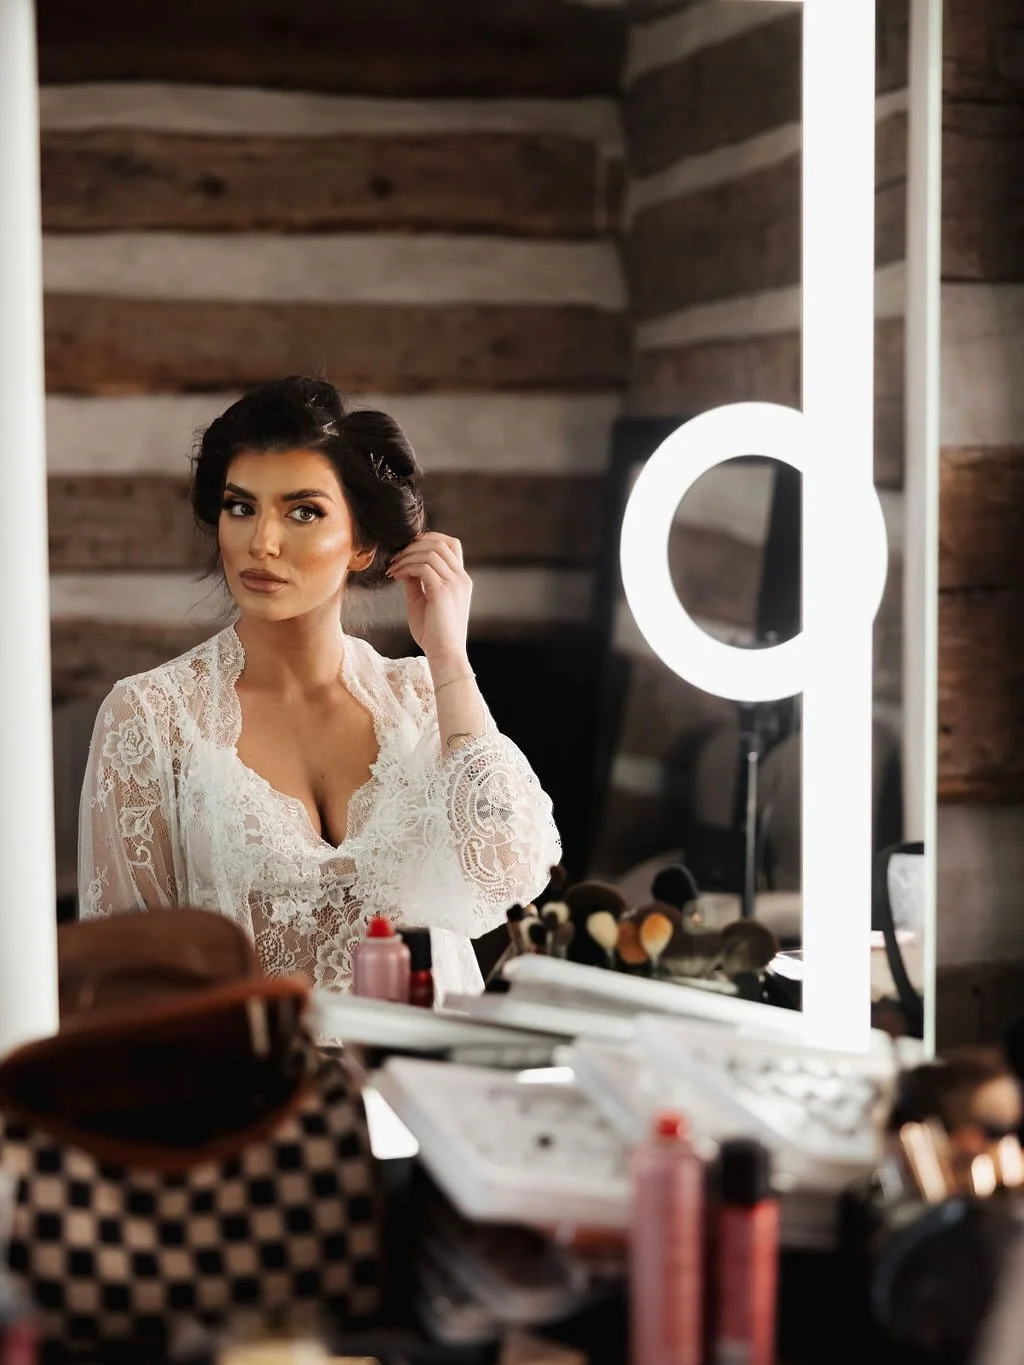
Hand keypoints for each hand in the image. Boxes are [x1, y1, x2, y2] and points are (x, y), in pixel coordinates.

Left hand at [387, 532, 471, 664]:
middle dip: (414, 545)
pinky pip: (423, 567)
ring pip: (431, 552)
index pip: (451, 544)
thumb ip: (416, 581)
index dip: (430, 538)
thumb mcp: (422, 601)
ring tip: (393, 568)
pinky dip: (406, 567)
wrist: (444, 654)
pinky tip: (395, 576)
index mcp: (460, 580)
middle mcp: (461, 578)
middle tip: (395, 557)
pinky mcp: (443, 592)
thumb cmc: (433, 633)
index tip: (409, 547)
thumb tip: (404, 565)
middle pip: (440, 543)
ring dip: (407, 556)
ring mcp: (454, 584)